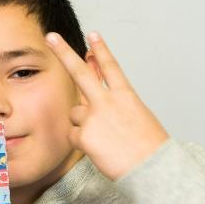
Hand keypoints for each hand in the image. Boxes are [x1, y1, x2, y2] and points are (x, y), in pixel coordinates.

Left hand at [45, 31, 168, 180]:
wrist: (153, 169)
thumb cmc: (149, 148)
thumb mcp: (138, 116)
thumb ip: (115, 101)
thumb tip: (97, 91)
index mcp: (126, 96)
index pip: (110, 67)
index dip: (101, 50)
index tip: (92, 35)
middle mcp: (107, 102)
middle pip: (81, 72)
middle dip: (64, 52)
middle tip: (51, 37)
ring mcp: (94, 117)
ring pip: (74, 113)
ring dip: (82, 123)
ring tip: (104, 139)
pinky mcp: (83, 135)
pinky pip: (72, 135)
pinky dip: (81, 143)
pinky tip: (98, 150)